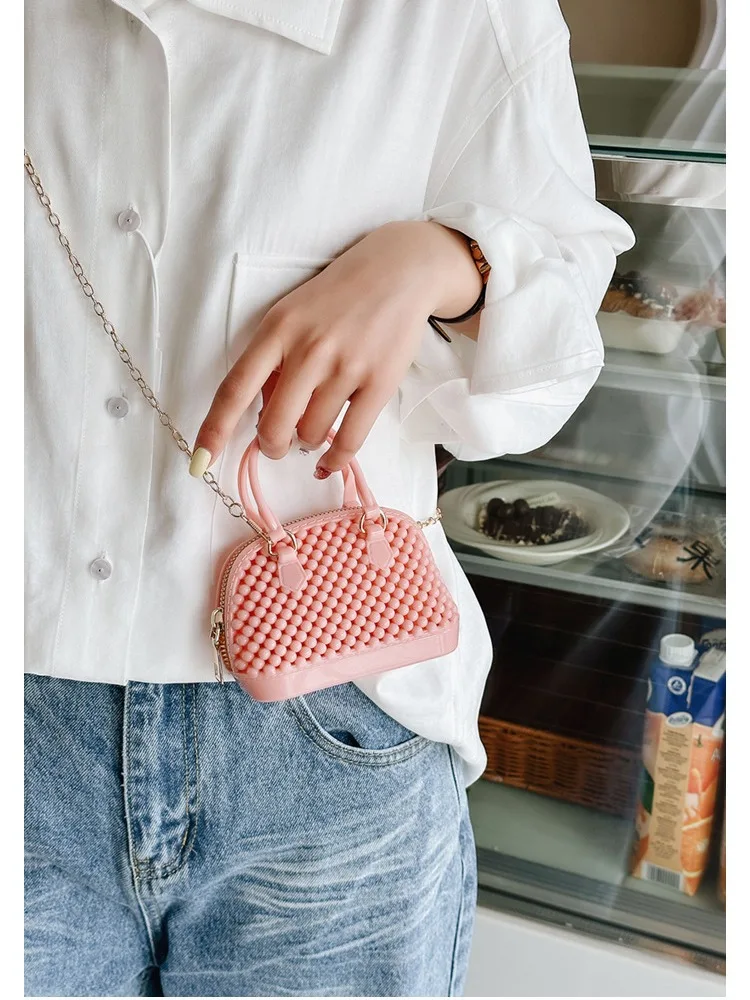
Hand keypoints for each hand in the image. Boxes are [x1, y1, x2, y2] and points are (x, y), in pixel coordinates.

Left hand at [191, 221, 481, 477]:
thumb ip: (273, 361)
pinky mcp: (379, 383)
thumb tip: (262, 415)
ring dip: (306, 442)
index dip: (215, 430)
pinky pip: (349, 440)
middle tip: (277, 444)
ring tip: (312, 429)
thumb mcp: (291, 315)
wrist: (397, 271)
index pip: (236, 389)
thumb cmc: (336, 297)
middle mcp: (309, 349)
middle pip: (274, 425)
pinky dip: (334, 461)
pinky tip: (327, 465)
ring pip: (311, 434)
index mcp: (277, 330)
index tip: (200, 461)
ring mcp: (346, 367)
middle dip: (271, 446)